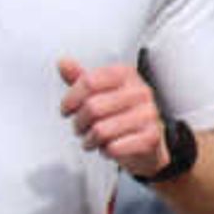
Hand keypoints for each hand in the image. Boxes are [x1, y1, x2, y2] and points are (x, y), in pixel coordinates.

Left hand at [58, 57, 172, 176]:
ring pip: (100, 130)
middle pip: (92, 107)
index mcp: (125, 74)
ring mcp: (148, 114)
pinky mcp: (151, 136)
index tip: (67, 110)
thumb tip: (63, 62)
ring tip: (93, 139)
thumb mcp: (99, 92)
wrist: (147, 140)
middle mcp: (140, 91)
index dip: (70, 99)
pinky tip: (110, 146)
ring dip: (89, 139)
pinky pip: (114, 147)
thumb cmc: (120, 113)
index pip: (89, 81)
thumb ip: (81, 78)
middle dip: (79, 123)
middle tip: (80, 128)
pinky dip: (106, 150)